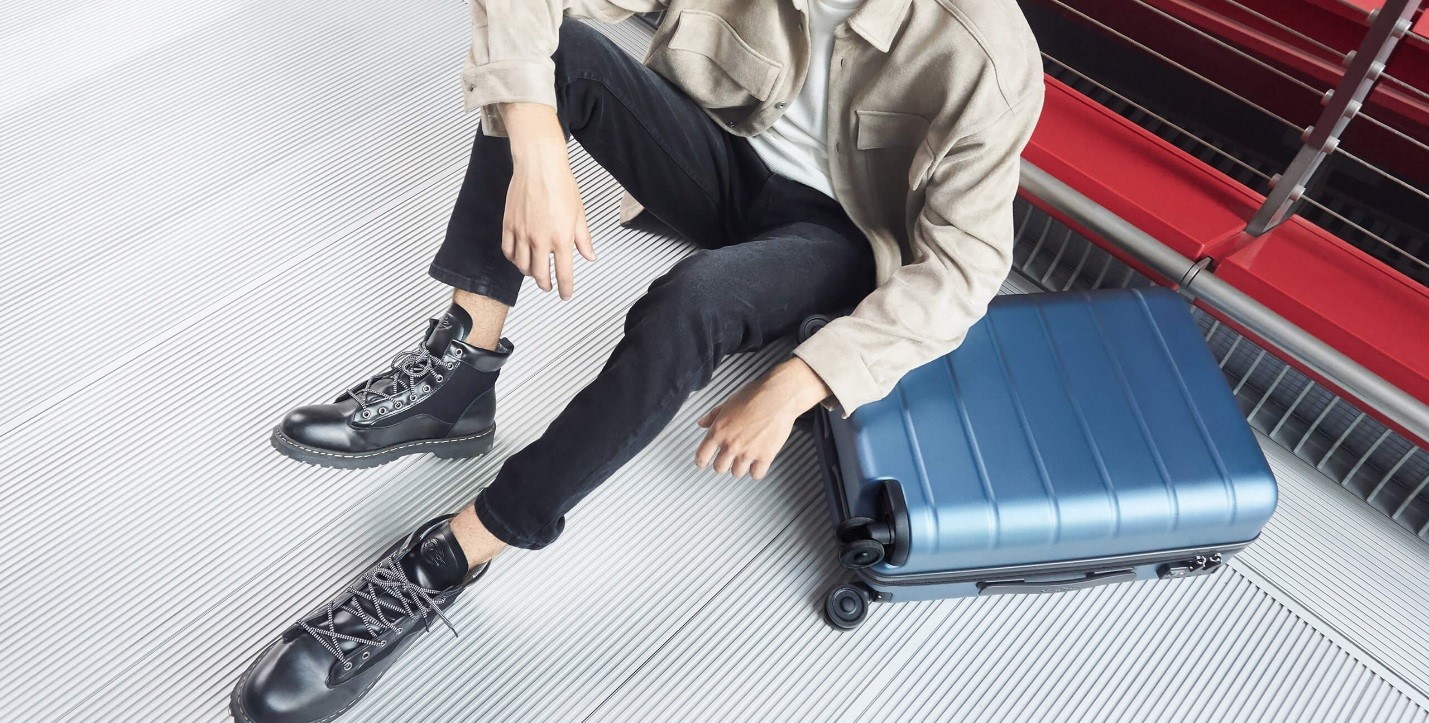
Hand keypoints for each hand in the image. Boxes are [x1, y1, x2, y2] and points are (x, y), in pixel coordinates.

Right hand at [500, 103, 595, 299]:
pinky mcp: (509, 225)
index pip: (564, 274)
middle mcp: (540, 240)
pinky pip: (508, 251)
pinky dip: (513, 259)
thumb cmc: (561, 184)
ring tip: (535, 272)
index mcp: (561, 238)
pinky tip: (518, 258)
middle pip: (540, 275)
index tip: (565, 295)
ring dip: (529, 273)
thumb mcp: (579, 213)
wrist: (539, 165)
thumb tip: (589, 256)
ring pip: (522, 266)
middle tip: (549, 286)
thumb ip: (583, 239)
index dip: (565, 289)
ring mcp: (522, 234)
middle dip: (546, 285)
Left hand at [695, 358, 831, 479]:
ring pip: (737, 473)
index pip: (702, 456)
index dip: (701, 462)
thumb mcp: (729, 402)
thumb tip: (702, 423)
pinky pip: (756, 474)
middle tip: (727, 459)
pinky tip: (757, 462)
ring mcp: (748, 453)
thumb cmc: (755, 396)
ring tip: (744, 458)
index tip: (703, 463)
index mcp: (718, 431)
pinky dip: (756, 470)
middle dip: (722, 464)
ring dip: (739, 467)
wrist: (778, 397)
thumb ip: (713, 416)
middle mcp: (731, 445)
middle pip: (719, 468)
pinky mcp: (765, 456)